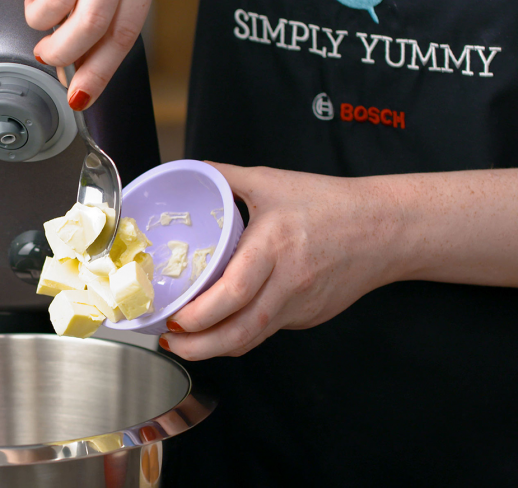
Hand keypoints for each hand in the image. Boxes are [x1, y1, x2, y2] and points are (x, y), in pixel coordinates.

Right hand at [25, 0, 150, 109]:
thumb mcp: (113, 0)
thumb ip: (98, 29)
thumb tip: (76, 70)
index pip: (122, 36)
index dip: (99, 74)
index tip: (80, 98)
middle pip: (90, 26)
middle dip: (64, 55)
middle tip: (48, 57)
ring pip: (51, 13)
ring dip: (42, 23)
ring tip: (45, 14)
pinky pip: (33, 0)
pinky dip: (32, 4)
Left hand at [160, 162, 400, 360]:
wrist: (386, 229)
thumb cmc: (330, 203)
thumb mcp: (273, 181)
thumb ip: (227, 176)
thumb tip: (191, 168)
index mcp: (274, 247)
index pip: (234, 292)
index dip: (200, 314)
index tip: (174, 317)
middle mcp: (287, 283)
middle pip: (239, 332)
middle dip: (198, 347)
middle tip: (169, 340)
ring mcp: (299, 306)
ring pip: (251, 340)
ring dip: (214, 350)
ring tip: (185, 344)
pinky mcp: (307, 317)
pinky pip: (267, 331)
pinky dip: (239, 335)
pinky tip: (219, 328)